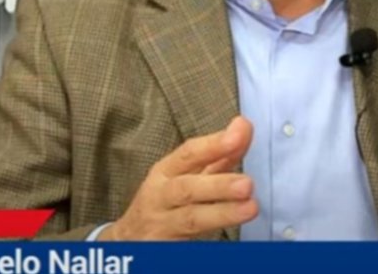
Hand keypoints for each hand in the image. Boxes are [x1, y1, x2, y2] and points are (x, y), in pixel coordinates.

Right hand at [101, 116, 257, 239]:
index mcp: (166, 172)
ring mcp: (161, 225)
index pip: (189, 154)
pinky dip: (204, 245)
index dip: (214, 144)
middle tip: (247, 184)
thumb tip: (244, 128)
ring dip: (220, 213)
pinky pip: (183, 247)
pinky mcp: (163, 249)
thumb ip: (218, 155)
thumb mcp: (185, 174)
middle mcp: (160, 196)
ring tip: (249, 208)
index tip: (239, 133)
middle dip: (218, 185)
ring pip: (189, 220)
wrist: (128, 239)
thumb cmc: (165, 200)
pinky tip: (228, 239)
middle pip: (186, 189)